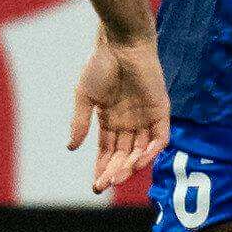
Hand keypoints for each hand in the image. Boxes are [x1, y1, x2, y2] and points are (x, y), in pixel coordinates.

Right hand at [69, 32, 169, 193]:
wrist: (119, 44)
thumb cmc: (100, 66)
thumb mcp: (84, 97)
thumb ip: (80, 122)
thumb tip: (70, 148)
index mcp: (110, 121)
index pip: (107, 152)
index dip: (102, 169)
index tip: (95, 186)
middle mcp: (129, 123)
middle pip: (123, 155)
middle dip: (114, 172)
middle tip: (104, 185)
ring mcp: (146, 118)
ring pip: (141, 151)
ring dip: (130, 166)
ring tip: (118, 177)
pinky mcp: (161, 111)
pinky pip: (160, 137)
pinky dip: (152, 151)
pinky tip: (138, 161)